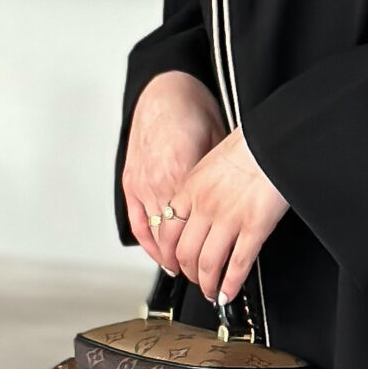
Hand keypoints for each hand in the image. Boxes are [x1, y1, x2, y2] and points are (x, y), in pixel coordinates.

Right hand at [122, 70, 225, 273]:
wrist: (164, 90)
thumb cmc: (193, 112)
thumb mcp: (218, 145)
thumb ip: (218, 179)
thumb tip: (236, 205)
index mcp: (181, 171)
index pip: (195, 225)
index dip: (209, 249)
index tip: (222, 266)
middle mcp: (157, 181)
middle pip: (174, 236)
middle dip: (190, 261)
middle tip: (206, 278)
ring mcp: (141, 184)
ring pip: (155, 234)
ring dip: (170, 257)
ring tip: (187, 272)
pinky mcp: (131, 182)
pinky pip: (138, 222)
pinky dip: (149, 243)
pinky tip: (161, 257)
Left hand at [169, 131, 290, 305]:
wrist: (272, 140)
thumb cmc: (248, 146)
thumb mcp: (209, 162)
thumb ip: (198, 188)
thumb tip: (195, 208)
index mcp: (190, 189)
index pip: (167, 232)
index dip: (168, 255)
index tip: (173, 264)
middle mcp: (205, 206)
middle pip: (184, 253)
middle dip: (188, 274)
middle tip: (195, 281)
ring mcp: (229, 219)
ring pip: (208, 263)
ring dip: (208, 284)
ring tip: (212, 292)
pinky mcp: (254, 227)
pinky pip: (238, 263)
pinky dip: (231, 284)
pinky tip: (229, 292)